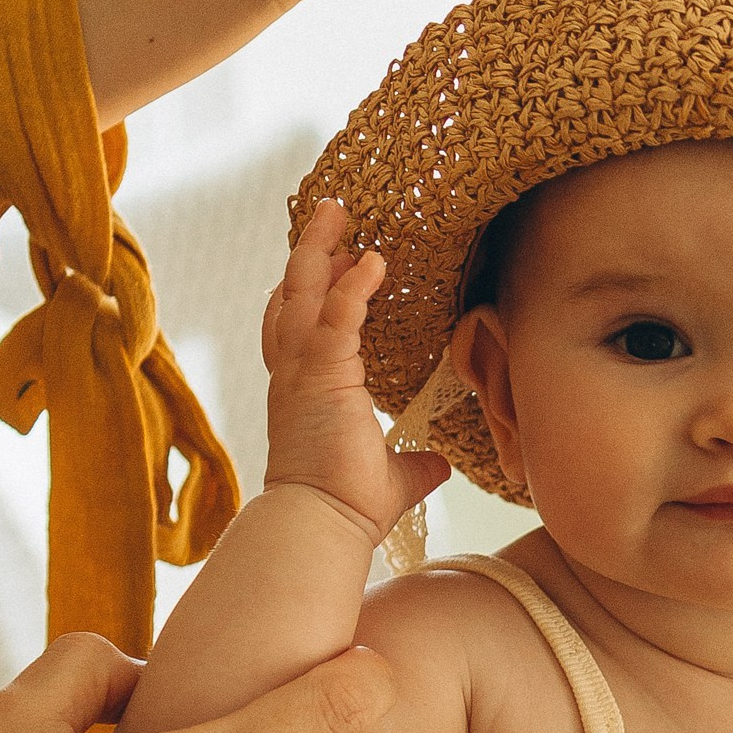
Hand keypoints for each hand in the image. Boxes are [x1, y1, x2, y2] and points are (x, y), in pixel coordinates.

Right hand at [261, 201, 446, 539]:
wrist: (323, 522)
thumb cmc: (347, 505)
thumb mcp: (392, 476)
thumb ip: (414, 463)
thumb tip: (439, 463)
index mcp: (304, 389)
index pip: (298, 325)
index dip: (312, 291)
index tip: (336, 262)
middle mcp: (293, 372)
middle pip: (293, 293)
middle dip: (312, 251)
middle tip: (333, 214)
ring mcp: (300, 370)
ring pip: (303, 290)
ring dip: (321, 247)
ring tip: (340, 210)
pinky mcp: (319, 373)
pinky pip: (336, 315)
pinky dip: (355, 285)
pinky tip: (375, 260)